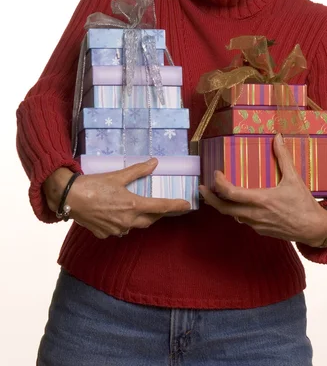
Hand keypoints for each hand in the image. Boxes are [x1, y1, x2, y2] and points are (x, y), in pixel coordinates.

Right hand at [44, 158, 190, 238]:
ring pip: (134, 226)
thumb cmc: (93, 185)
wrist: (69, 198)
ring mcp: (116, 229)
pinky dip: (122, 223)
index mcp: (133, 205)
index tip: (187, 206)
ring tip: (140, 209)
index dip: (175, 206)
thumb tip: (154, 163)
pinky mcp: (104, 234)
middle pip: (150, 220)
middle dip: (158, 214)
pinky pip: (119, 230)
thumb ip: (138, 170)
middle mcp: (127, 221)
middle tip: (165, 208)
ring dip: (140, 219)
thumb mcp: (118, 176)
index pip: (161, 207)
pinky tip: (117, 215)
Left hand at [199, 134, 326, 246]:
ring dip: (224, 205)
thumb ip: (284, 157)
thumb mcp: (294, 178)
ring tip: (218, 193)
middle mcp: (255, 214)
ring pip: (233, 215)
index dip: (218, 184)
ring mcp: (256, 224)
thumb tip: (278, 137)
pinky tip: (239, 203)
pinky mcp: (260, 230)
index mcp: (261, 200)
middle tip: (202, 188)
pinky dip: (237, 211)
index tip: (215, 174)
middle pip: (224, 208)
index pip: (230, 193)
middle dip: (210, 198)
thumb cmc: (304, 204)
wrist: (314, 229)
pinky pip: (243, 220)